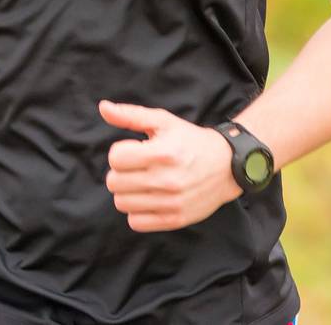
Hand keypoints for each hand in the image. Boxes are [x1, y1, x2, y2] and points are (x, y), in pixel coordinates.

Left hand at [99, 99, 240, 232]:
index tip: (133, 151)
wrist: (227, 166)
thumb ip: (130, 115)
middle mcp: (167, 180)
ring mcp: (172, 202)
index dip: (120, 152)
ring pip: (121, 203)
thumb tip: (103, 108)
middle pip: (114, 183)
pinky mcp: (176, 219)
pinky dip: (136, 211)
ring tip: (141, 182)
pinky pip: (136, 222)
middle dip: (120, 172)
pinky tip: (147, 199)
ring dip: (126, 192)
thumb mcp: (163, 121)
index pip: (115, 158)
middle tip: (136, 168)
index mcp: (162, 153)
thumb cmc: (190, 140)